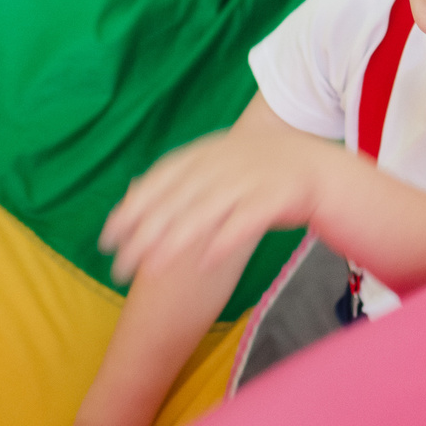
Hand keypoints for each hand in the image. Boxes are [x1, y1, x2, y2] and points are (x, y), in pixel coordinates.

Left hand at [99, 119, 334, 283]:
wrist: (317, 166)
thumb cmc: (261, 173)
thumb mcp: (218, 165)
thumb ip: (180, 178)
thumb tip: (132, 194)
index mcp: (204, 154)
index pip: (158, 181)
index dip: (131, 209)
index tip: (107, 238)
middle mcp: (222, 164)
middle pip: (174, 201)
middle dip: (143, 235)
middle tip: (118, 268)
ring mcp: (248, 179)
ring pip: (203, 212)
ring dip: (173, 242)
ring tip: (150, 270)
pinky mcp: (275, 197)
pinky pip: (244, 221)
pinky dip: (222, 241)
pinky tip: (202, 263)